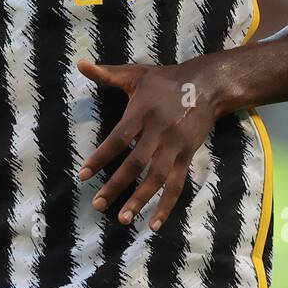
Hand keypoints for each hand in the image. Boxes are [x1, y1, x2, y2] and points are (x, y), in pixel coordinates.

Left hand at [76, 57, 221, 231]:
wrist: (207, 85)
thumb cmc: (164, 80)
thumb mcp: (136, 74)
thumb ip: (107, 74)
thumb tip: (80, 63)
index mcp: (141, 112)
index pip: (117, 139)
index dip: (100, 157)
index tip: (83, 174)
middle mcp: (158, 131)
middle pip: (136, 163)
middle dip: (116, 185)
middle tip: (98, 204)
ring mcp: (174, 146)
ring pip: (157, 178)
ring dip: (140, 199)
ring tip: (123, 218)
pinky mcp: (187, 156)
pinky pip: (176, 184)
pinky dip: (166, 205)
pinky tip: (154, 223)